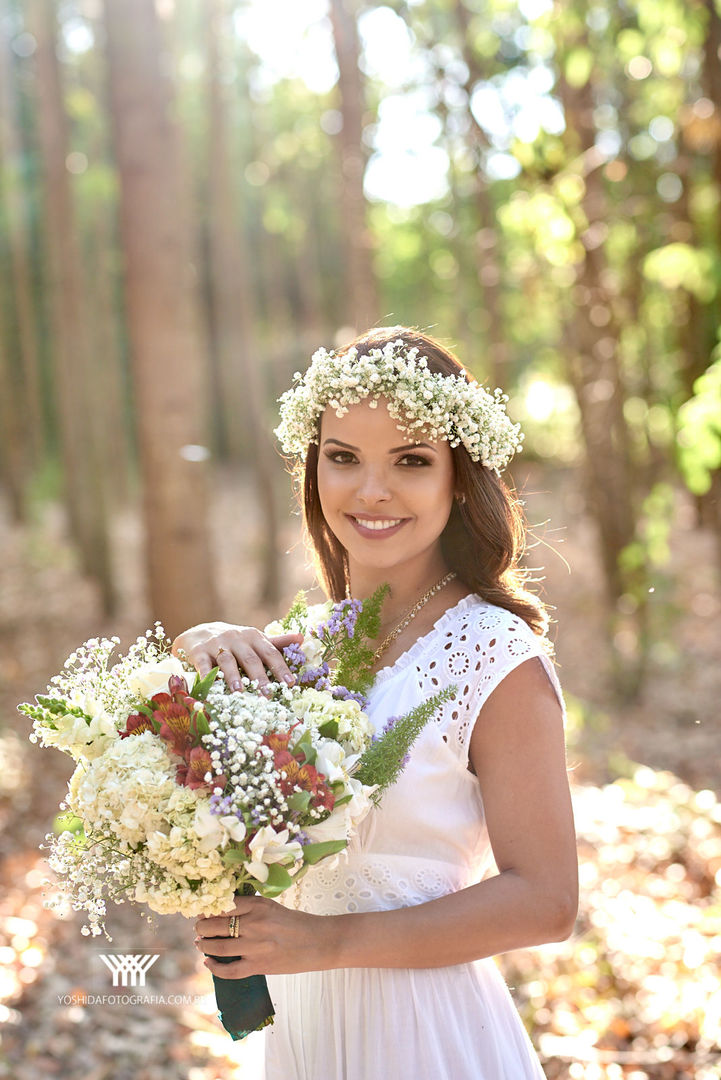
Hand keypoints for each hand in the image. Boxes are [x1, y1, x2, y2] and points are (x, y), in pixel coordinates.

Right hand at [171, 622, 303, 692]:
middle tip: (267, 695)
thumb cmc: (233, 641)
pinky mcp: (198, 651)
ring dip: (233, 676)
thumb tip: (301, 639)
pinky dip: (207, 677)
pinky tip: (211, 690)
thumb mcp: (253, 640)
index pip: (270, 652)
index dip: (280, 668)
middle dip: (259, 677)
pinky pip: (203, 665)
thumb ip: (276, 642)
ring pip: (227, 661)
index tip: (290, 683)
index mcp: (253, 636)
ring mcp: (216, 644)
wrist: (199, 632)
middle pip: (250, 658)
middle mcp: (236, 638)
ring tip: (239, 692)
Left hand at [193, 894, 335, 977]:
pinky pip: (229, 970)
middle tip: (198, 928)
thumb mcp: (272, 907)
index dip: (207, 909)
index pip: (222, 905)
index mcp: (258, 905)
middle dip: (201, 927)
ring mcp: (255, 946)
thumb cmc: (296, 923)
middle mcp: (254, 923)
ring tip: (200, 943)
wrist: (320, 942)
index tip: (202, 912)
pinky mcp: (259, 966)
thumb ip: (249, 908)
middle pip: (214, 925)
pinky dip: (215, 967)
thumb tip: (221, 912)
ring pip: (217, 946)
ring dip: (204, 945)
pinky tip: (208, 963)